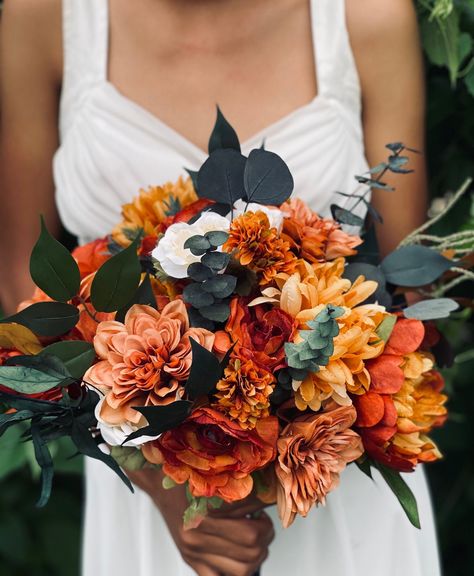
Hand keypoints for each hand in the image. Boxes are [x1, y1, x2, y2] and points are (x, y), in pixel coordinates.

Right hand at [126, 467, 273, 575]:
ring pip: (243, 568)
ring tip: (255, 539)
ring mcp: (195, 552)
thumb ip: (242, 492)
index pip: (251, 520)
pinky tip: (240, 556)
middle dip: (265, 534)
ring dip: (257, 554)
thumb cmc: (187, 480)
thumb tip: (269, 498)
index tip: (267, 505)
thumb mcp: (215, 481)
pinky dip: (237, 571)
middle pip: (251, 544)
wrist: (161, 484)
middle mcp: (198, 535)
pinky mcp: (192, 562)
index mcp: (206, 511)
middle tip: (263, 523)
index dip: (265, 512)